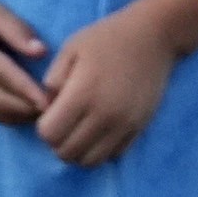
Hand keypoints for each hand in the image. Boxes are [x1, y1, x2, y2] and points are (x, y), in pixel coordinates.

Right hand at [0, 0, 49, 128]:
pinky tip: (29, 110)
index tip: (50, 100)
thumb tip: (41, 52)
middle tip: (57, 108)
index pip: (3, 74)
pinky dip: (11, 116)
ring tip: (47, 112)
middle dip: (29, 108)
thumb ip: (18, 31)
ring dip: (22, 116)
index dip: (27, 89)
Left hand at [27, 8, 178, 165]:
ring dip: (78, 150)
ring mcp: (124, 125)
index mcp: (83, 94)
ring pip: (89, 161)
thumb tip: (46, 108)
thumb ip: (53, 80)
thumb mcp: (70, 48)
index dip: (43, 126)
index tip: (50, 111)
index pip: (49, 134)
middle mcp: (103, 115)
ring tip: (79, 128)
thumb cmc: (107, 37)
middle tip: (63, 121)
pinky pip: (112, 155)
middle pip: (66, 152)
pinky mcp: (138, 128)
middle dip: (57, 141)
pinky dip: (100, 149)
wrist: (153, 35)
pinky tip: (98, 129)